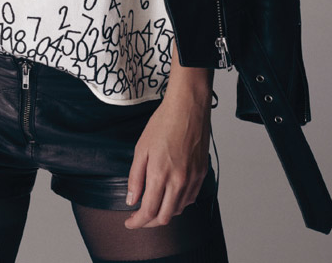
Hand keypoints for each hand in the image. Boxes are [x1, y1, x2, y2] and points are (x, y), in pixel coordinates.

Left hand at [124, 62, 211, 227]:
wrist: (188, 108)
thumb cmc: (163, 123)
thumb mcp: (141, 148)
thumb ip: (135, 177)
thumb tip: (131, 200)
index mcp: (161, 175)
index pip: (149, 212)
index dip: (137, 222)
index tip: (129, 222)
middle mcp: (179, 181)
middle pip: (165, 217)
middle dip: (149, 223)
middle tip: (138, 218)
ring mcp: (193, 179)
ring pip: (179, 210)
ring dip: (164, 213)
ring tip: (152, 205)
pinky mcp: (202, 174)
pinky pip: (190, 199)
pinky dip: (178, 203)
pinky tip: (170, 195)